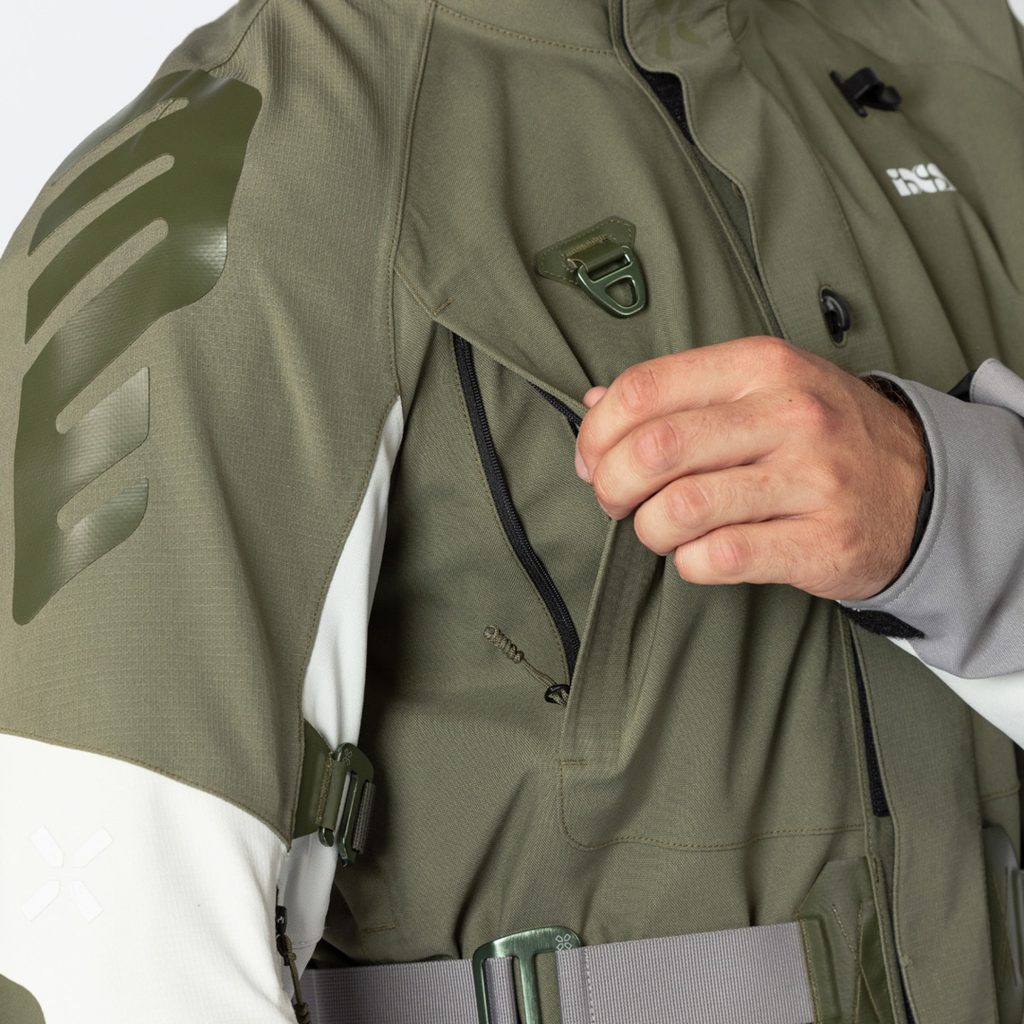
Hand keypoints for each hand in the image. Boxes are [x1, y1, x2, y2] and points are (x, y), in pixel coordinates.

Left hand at [573, 336, 926, 600]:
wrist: (918, 485)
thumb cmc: (818, 435)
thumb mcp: (759, 388)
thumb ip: (676, 393)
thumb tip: (594, 407)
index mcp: (761, 366)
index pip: (644, 389)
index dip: (597, 433)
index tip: (592, 460)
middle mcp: (789, 414)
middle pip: (653, 450)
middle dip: (612, 486)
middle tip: (616, 501)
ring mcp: (812, 478)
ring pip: (680, 509)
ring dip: (650, 529)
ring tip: (661, 529)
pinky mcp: (824, 541)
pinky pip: (721, 558)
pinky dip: (690, 564)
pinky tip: (700, 555)